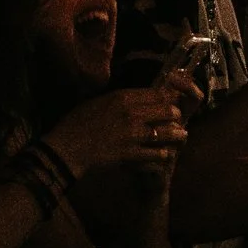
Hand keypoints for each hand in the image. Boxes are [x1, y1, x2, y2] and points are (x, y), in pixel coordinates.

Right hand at [43, 86, 191, 176]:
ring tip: (181, 136)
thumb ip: (120, 99)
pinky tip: (165, 154)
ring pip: (167, 133)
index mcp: (123, 97)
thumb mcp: (99, 102)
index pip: (158, 93)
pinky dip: (163, 154)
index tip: (174, 99)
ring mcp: (133, 135)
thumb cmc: (77, 123)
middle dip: (175, 115)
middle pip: (167, 110)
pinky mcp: (131, 155)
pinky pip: (156, 154)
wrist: (66, 149)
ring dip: (176, 135)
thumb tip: (137, 98)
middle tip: (177, 118)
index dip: (170, 96)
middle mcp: (132, 113)